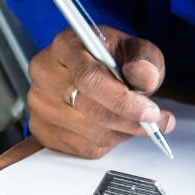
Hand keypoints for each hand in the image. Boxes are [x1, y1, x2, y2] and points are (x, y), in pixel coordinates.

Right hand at [26, 26, 174, 158]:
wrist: (88, 73)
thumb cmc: (109, 59)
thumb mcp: (133, 49)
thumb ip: (145, 59)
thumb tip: (144, 77)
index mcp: (65, 46)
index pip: (88, 78)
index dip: (122, 100)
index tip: (150, 112)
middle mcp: (44, 72)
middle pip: (90, 109)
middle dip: (130, 121)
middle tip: (155, 122)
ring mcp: (39, 102)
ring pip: (91, 133)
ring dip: (121, 133)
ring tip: (129, 119)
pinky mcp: (40, 128)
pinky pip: (83, 148)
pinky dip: (106, 143)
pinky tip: (110, 126)